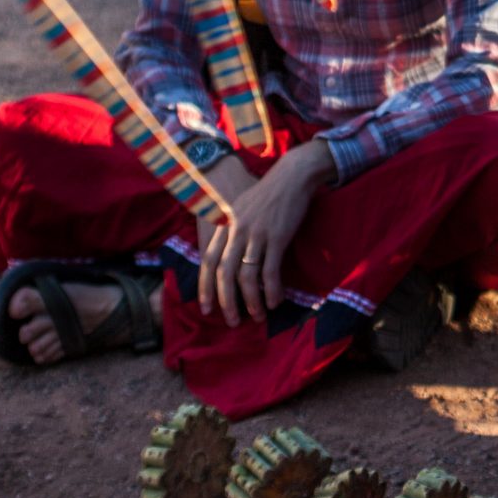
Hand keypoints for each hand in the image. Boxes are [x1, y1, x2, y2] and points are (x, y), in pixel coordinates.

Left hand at [195, 145, 329, 326]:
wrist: (292, 176)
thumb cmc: (267, 193)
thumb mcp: (240, 208)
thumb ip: (230, 230)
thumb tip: (225, 259)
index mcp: (225, 224)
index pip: (208, 261)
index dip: (205, 287)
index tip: (206, 308)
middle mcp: (236, 231)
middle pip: (224, 273)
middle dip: (226, 302)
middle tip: (230, 322)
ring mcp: (257, 234)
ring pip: (247, 276)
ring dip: (251, 301)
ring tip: (256, 317)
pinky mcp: (277, 237)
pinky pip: (271, 271)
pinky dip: (271, 290)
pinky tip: (275, 301)